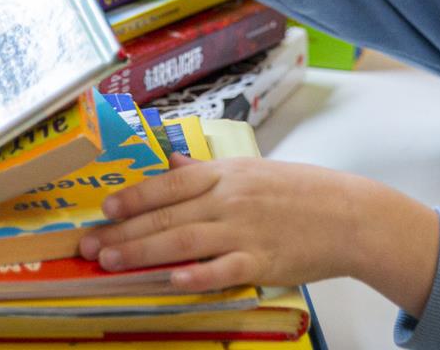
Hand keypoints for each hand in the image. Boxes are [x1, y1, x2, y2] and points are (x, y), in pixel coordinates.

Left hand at [80, 156, 439, 316]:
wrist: (350, 215)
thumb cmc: (301, 192)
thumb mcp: (253, 169)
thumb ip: (208, 169)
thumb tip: (173, 160)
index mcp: (227, 173)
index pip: (170, 182)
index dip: (135, 196)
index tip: (105, 208)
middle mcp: (231, 199)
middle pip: (167, 215)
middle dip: (123, 231)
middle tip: (89, 245)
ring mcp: (246, 230)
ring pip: (184, 240)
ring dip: (143, 253)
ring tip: (111, 263)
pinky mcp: (263, 260)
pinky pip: (223, 268)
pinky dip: (197, 274)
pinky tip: (172, 280)